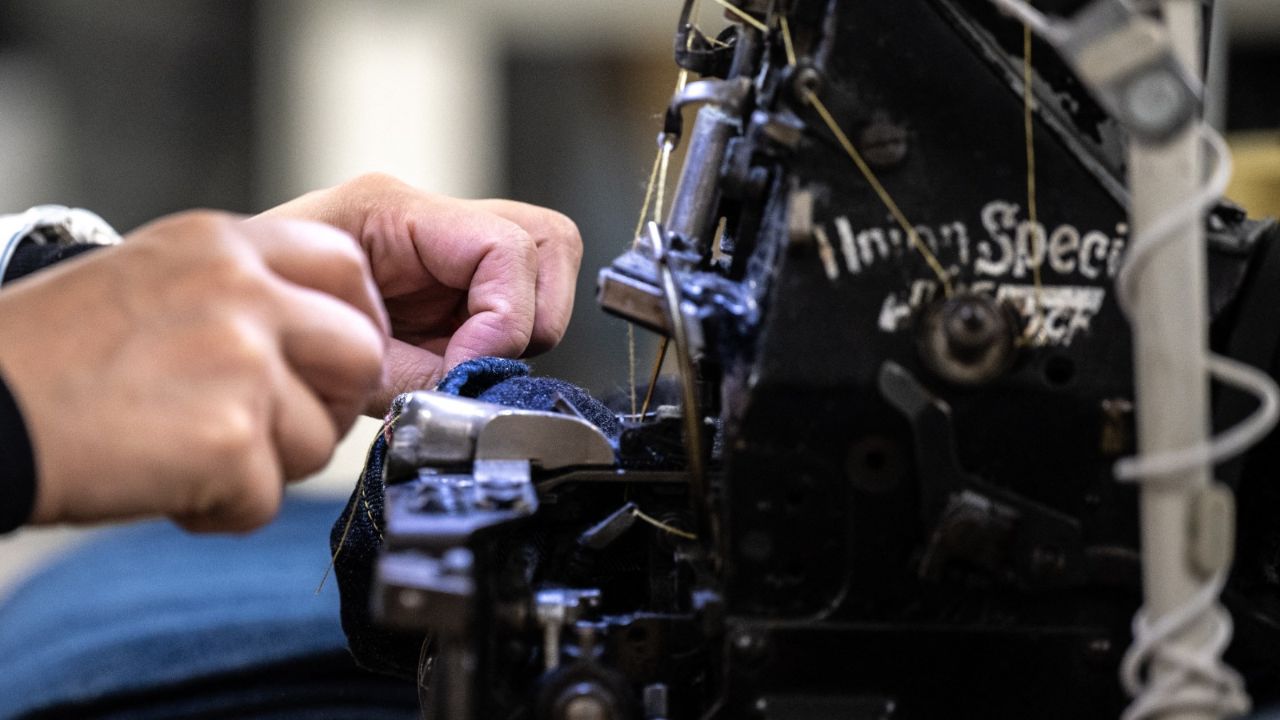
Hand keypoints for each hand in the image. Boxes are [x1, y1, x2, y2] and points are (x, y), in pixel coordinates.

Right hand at [0, 212, 386, 530]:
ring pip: (320, 437)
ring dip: (266, 466)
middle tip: (270, 428)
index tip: (332, 360)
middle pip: (360, 353)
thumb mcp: (151, 277)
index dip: (355, 321)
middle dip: (328, 403)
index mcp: (223, 244)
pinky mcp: (229, 439)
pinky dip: (223, 511)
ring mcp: (240, 363)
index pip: (347, 267)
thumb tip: (319, 335)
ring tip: (190, 454)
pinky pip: (270, 499)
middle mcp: (242, 292)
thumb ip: (240, 291)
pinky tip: (166, 485)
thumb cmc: (48, 356)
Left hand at [261, 173, 583, 411]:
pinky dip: (509, 334)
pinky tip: (459, 357)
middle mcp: (430, 216)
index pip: (504, 246)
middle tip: (481, 361)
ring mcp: (449, 242)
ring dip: (527, 322)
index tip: (467, 367)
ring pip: (549, 261)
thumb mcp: (333, 356)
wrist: (234, 327)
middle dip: (532, 314)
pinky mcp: (458, 276)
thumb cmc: (265, 325)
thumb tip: (474, 387)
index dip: (504, 319)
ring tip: (471, 360)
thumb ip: (410, 374)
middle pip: (547, 239)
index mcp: (390, 209)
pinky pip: (523, 295)